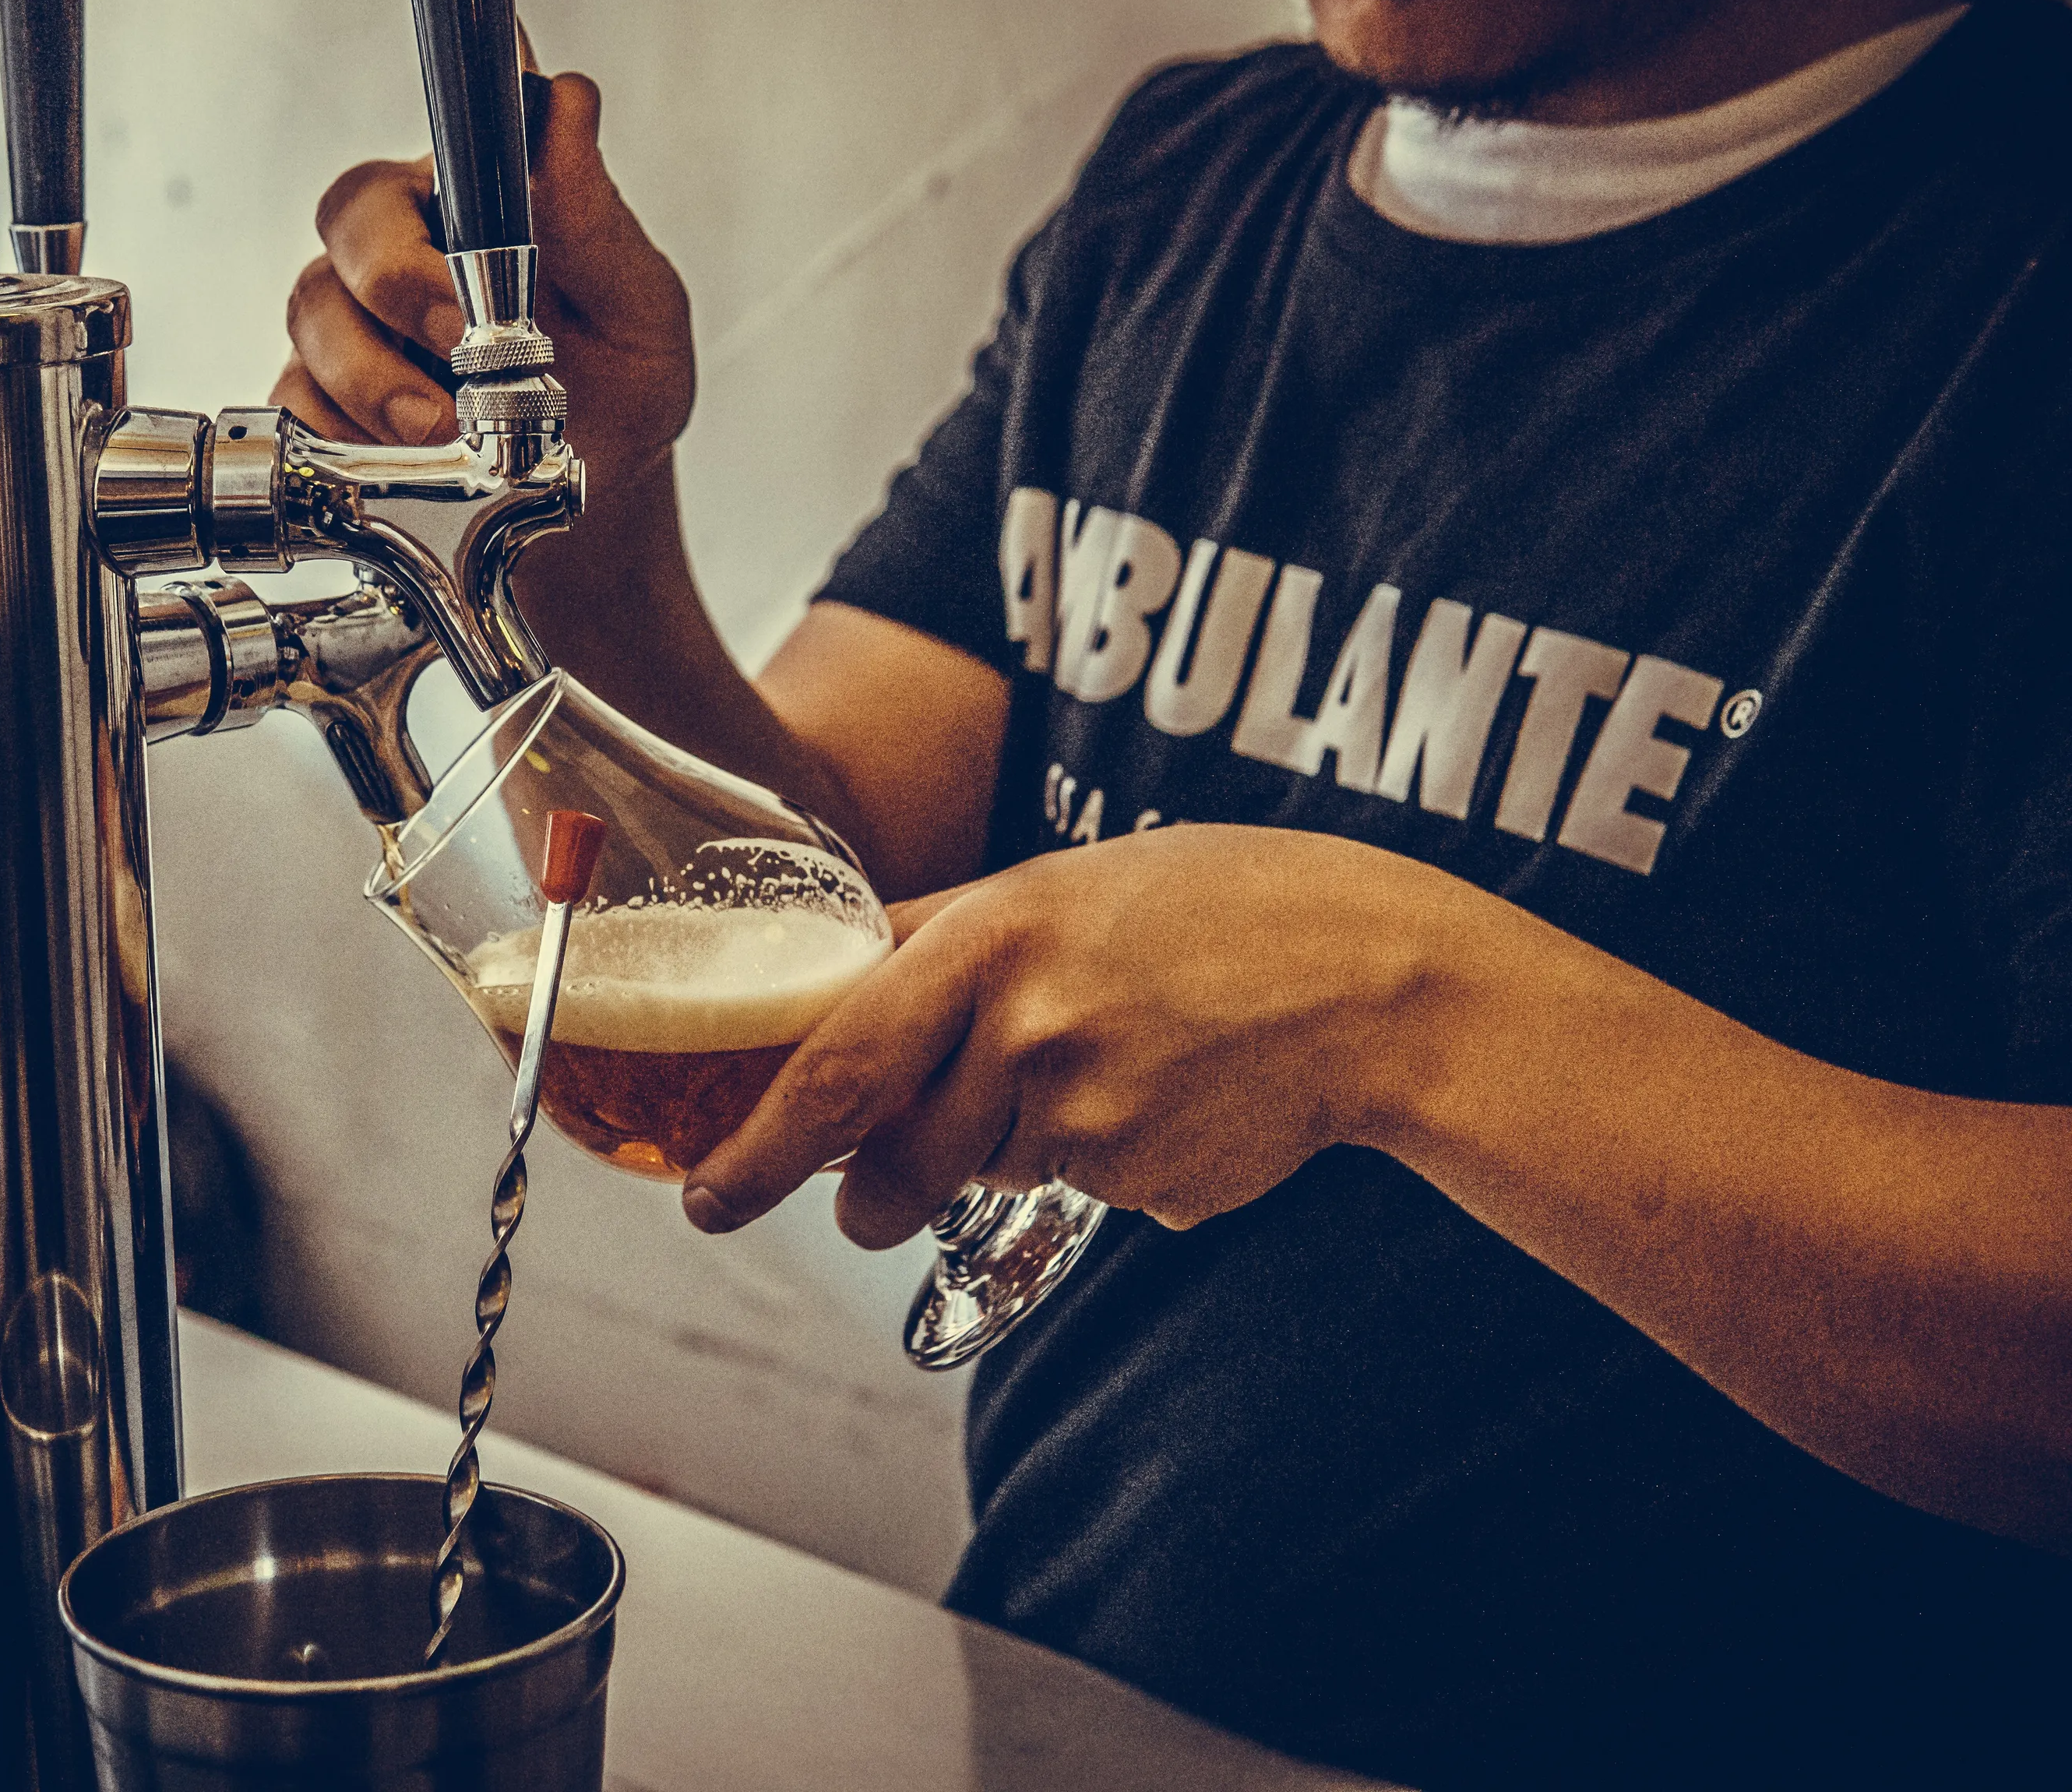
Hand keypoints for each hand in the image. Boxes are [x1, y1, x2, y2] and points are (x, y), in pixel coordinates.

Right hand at [274, 62, 695, 501]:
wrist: (602, 483)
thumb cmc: (619, 377)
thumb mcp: (635, 299)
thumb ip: (593, 212)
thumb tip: (569, 100)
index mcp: (468, 205)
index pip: (417, 156)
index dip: (421, 191)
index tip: (469, 261)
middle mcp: (399, 250)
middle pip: (347, 224)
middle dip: (398, 287)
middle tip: (465, 348)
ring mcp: (354, 326)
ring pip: (313, 315)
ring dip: (373, 377)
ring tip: (445, 430)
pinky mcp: (329, 401)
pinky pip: (298, 405)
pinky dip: (343, 435)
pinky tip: (404, 459)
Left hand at [681, 825, 1472, 1243]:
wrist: (1372, 976)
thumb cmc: (1212, 910)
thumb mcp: (1057, 884)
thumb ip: (938, 936)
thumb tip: (831, 978)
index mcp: (985, 941)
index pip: (832, 1064)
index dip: (757, 1144)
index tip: (710, 1192)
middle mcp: (1024, 1031)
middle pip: (890, 1159)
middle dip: (857, 1193)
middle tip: (854, 1198)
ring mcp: (1088, 1114)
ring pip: (982, 1176)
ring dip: (1002, 1151)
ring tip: (1093, 1067)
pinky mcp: (1140, 1182)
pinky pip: (1074, 1194)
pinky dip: (1096, 1162)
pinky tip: (1162, 1094)